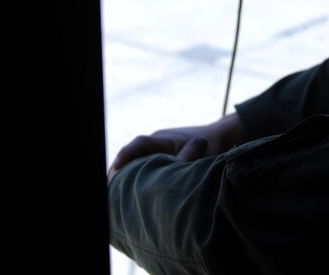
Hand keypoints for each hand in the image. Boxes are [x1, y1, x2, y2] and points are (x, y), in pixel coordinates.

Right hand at [107, 113, 248, 181]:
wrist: (220, 137)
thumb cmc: (211, 145)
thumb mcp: (199, 154)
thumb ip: (187, 160)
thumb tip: (178, 173)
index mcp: (164, 139)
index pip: (141, 143)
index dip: (127, 155)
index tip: (116, 168)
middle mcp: (157, 141)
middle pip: (132, 152)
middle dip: (118, 169)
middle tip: (108, 188)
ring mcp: (157, 147)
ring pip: (136, 158)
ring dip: (125, 172)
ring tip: (114, 193)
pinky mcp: (159, 154)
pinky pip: (142, 162)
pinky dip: (134, 173)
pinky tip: (129, 191)